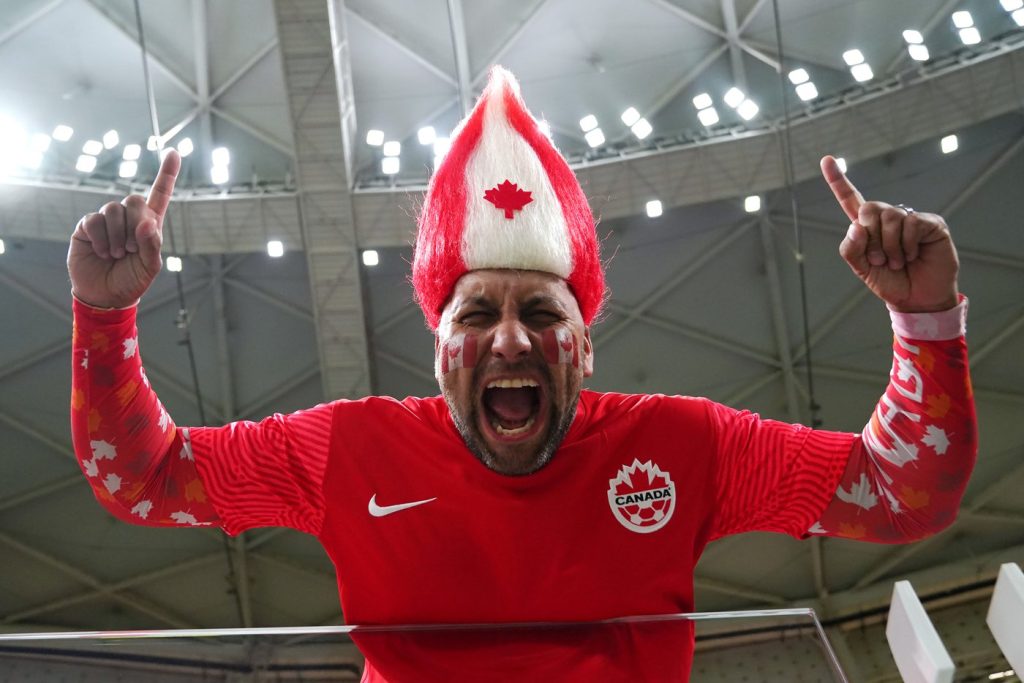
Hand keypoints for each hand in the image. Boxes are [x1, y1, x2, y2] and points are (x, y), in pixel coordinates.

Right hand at [68, 150, 179, 308]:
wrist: (104, 295)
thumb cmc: (131, 280)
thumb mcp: (150, 268)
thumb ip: (153, 245)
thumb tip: (148, 222)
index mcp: (150, 225)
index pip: (160, 194)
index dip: (167, 174)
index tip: (174, 152)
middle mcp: (129, 218)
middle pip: (135, 200)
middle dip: (135, 225)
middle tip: (130, 250)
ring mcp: (108, 220)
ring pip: (114, 209)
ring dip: (117, 236)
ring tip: (116, 255)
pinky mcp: (88, 226)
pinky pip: (94, 220)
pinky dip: (100, 238)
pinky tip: (101, 251)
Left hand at [821, 155, 959, 312]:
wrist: (918, 299)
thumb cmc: (890, 282)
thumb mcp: (862, 269)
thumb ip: (851, 249)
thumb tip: (856, 225)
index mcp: (867, 228)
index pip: (850, 199)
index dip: (838, 180)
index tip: (827, 160)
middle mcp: (888, 218)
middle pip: (869, 208)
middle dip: (871, 238)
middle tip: (879, 259)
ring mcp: (910, 218)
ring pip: (890, 216)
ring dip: (889, 246)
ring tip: (898, 261)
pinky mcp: (930, 223)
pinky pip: (911, 223)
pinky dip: (907, 244)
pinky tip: (912, 255)